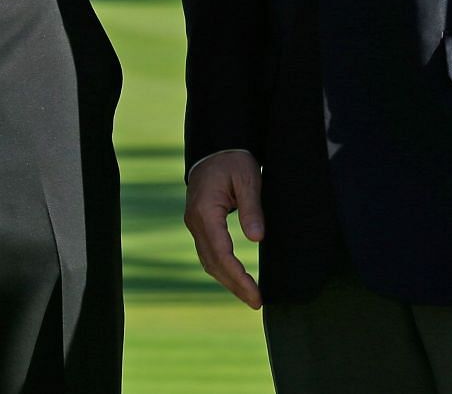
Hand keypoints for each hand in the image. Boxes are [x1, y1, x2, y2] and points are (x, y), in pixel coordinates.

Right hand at [184, 150, 263, 308]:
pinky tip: (236, 278)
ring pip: (208, 261)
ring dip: (227, 280)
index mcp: (205, 211)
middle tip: (257, 302)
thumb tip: (257, 238)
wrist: (214, 148)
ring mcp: (194, 224)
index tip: (256, 295)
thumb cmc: (233, 160)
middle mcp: (195, 221)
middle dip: (234, 285)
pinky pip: (208, 253)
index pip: (221, 253)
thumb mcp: (248, 178)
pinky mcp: (199, 225)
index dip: (239, 277)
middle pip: (212, 263)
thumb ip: (252, 208)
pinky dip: (222, 269)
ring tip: (250, 296)